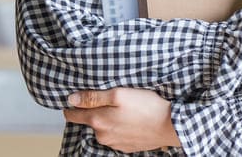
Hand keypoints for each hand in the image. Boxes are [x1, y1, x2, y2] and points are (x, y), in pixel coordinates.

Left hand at [63, 88, 180, 152]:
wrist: (170, 125)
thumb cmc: (145, 106)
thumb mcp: (118, 94)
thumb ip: (92, 97)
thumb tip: (71, 99)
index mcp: (98, 121)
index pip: (73, 115)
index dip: (71, 105)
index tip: (73, 98)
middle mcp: (103, 136)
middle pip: (89, 121)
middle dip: (92, 110)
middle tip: (106, 98)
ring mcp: (114, 144)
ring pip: (102, 129)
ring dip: (107, 119)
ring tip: (121, 108)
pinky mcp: (126, 147)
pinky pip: (115, 135)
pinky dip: (118, 127)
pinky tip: (129, 118)